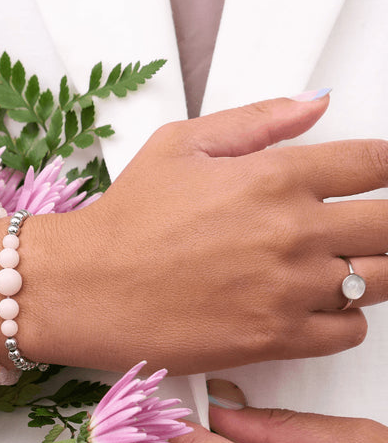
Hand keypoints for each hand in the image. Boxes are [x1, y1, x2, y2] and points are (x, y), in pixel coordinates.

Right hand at [20, 94, 387, 374]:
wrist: (84, 288)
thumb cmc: (124, 219)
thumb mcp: (179, 145)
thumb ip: (256, 120)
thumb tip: (316, 104)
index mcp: (275, 176)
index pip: (377, 163)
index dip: (387, 168)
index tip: (376, 178)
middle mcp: (293, 232)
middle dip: (386, 220)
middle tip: (361, 226)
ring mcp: (288, 290)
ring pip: (382, 279)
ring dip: (370, 268)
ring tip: (336, 265)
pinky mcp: (275, 339)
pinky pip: (351, 330)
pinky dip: (344, 317)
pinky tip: (312, 305)